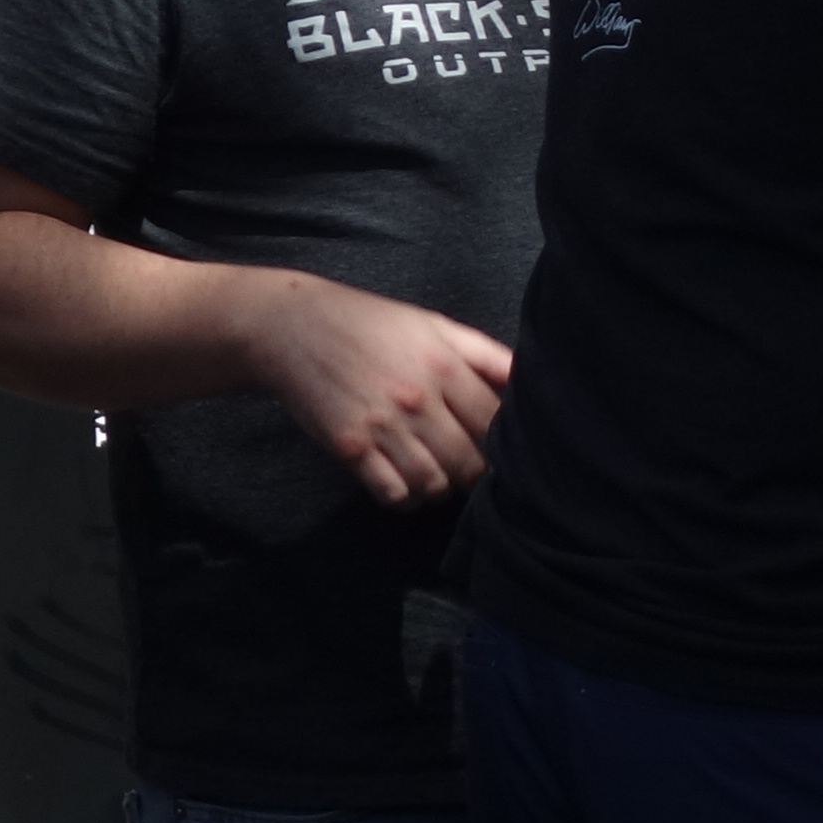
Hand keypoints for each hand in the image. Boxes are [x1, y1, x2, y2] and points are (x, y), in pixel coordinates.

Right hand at [244, 275, 511, 505]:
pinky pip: (392, 493)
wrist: (294, 327)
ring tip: (439, 474)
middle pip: (469, 461)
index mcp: (442, 365)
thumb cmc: (371, 324)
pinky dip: (406, 498)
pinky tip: (407, 483)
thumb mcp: (433, 325)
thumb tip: (528, 377)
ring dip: (442, 487)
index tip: (500, 445)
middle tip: (470, 468)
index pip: (494, 422)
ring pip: (433, 484)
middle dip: (476, 472)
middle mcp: (416, 399)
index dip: (503, 439)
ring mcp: (381, 426)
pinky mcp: (350, 448)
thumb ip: (484, 353)